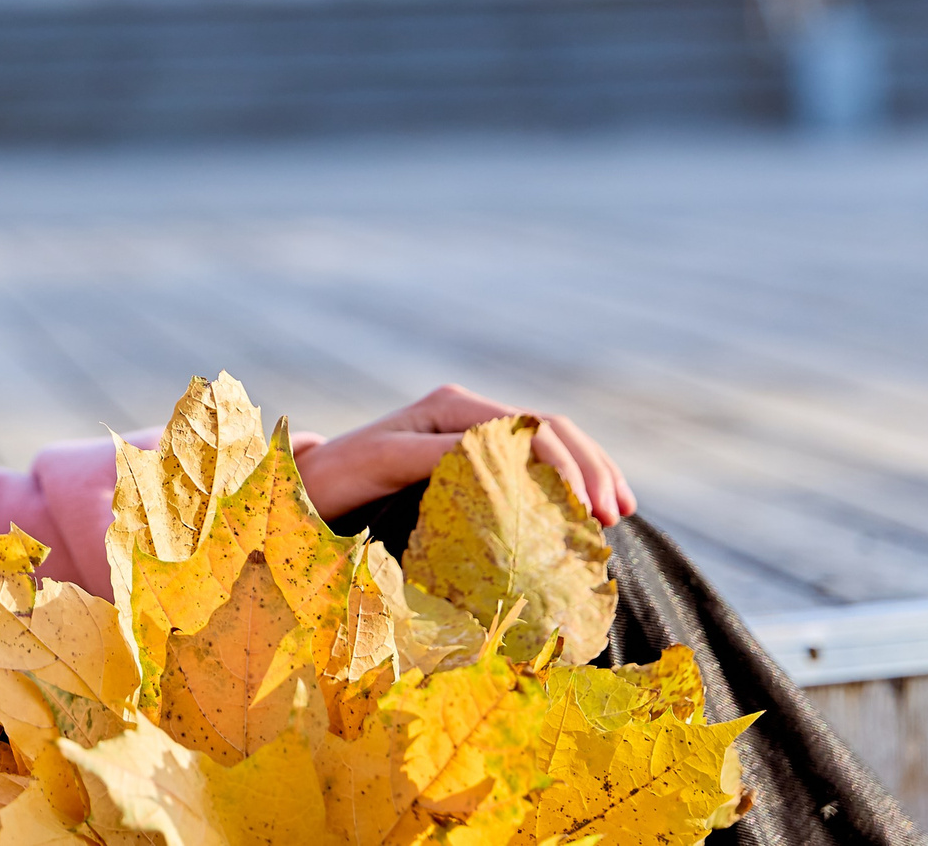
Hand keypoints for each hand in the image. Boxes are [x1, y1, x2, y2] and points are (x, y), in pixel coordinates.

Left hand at [290, 384, 637, 527]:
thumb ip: (434, 455)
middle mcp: (465, 412)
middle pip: (547, 428)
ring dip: (588, 471)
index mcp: (449, 408)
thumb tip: (492, 457)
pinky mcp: (474, 455)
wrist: (310, 483)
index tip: (583, 512)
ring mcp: (471, 431)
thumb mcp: (383, 462)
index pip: (524, 429)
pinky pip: (533, 458)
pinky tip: (593, 504)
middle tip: (611, 518)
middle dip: (586, 468)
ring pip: (549, 440)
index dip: (561, 466)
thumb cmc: (339, 476)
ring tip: (617, 513)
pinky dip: (569, 477)